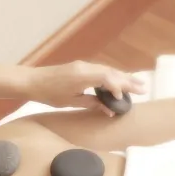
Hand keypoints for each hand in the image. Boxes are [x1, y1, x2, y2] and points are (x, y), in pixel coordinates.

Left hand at [27, 60, 147, 115]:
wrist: (31, 81)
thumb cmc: (48, 93)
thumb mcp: (70, 102)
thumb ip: (91, 103)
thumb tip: (109, 109)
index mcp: (82, 76)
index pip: (108, 78)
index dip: (119, 86)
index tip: (125, 96)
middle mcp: (85, 67)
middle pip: (111, 72)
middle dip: (128, 81)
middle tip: (143, 88)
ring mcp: (83, 65)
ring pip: (107, 70)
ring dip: (122, 77)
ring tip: (136, 84)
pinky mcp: (80, 67)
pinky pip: (100, 70)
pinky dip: (111, 76)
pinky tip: (118, 81)